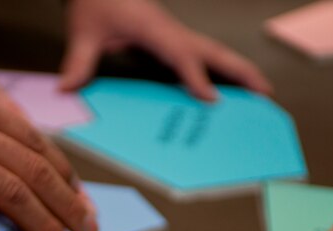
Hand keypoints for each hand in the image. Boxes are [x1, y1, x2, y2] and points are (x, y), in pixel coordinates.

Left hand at [60, 0, 272, 100]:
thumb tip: (67, 88)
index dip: (196, 77)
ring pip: (215, 53)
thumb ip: (78, 62)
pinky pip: (203, 56)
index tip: (211, 99)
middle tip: (265, 93)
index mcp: (154, 28)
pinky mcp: (173, 39)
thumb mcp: (83, 31)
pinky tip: (230, 87)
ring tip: (262, 92)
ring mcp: (176, 34)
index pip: (180, 55)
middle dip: (240, 72)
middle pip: (214, 52)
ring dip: (239, 70)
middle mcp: (171, 31)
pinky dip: (222, 70)